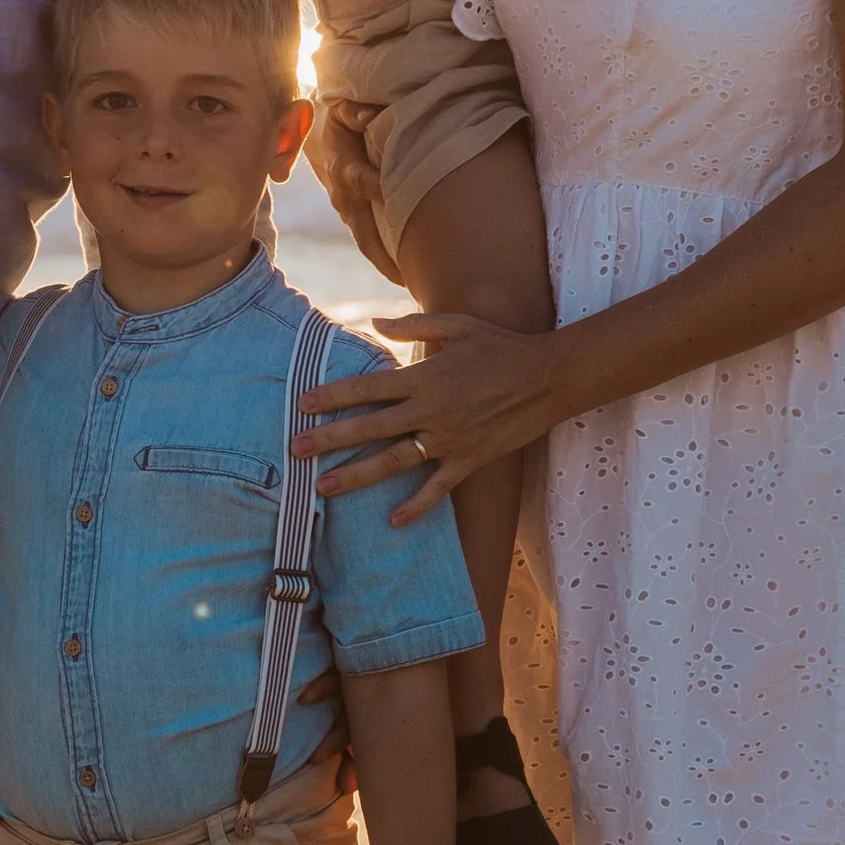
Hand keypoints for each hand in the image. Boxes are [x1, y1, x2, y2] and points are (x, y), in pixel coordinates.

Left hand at [294, 311, 565, 520]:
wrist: (548, 377)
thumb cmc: (501, 346)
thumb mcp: (457, 326)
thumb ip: (413, 326)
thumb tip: (374, 324)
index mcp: (424, 377)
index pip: (367, 388)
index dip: (332, 396)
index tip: (302, 404)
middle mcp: (431, 410)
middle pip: (370, 428)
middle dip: (329, 440)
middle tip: (295, 451)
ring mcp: (450, 438)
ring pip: (394, 461)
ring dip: (357, 476)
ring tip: (324, 489)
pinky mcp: (470, 459)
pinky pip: (438, 487)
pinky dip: (417, 505)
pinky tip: (394, 520)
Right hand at [304, 99, 406, 288]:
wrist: (325, 132)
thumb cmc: (344, 117)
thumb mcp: (345, 107)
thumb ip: (356, 111)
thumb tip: (370, 117)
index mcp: (342, 166)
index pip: (360, 181)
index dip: (378, 189)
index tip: (397, 201)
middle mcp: (343, 195)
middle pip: (362, 230)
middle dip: (383, 255)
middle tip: (406, 277)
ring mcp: (348, 210)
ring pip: (366, 241)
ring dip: (385, 263)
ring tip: (409, 283)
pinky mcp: (356, 217)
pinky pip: (370, 241)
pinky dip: (385, 258)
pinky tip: (406, 274)